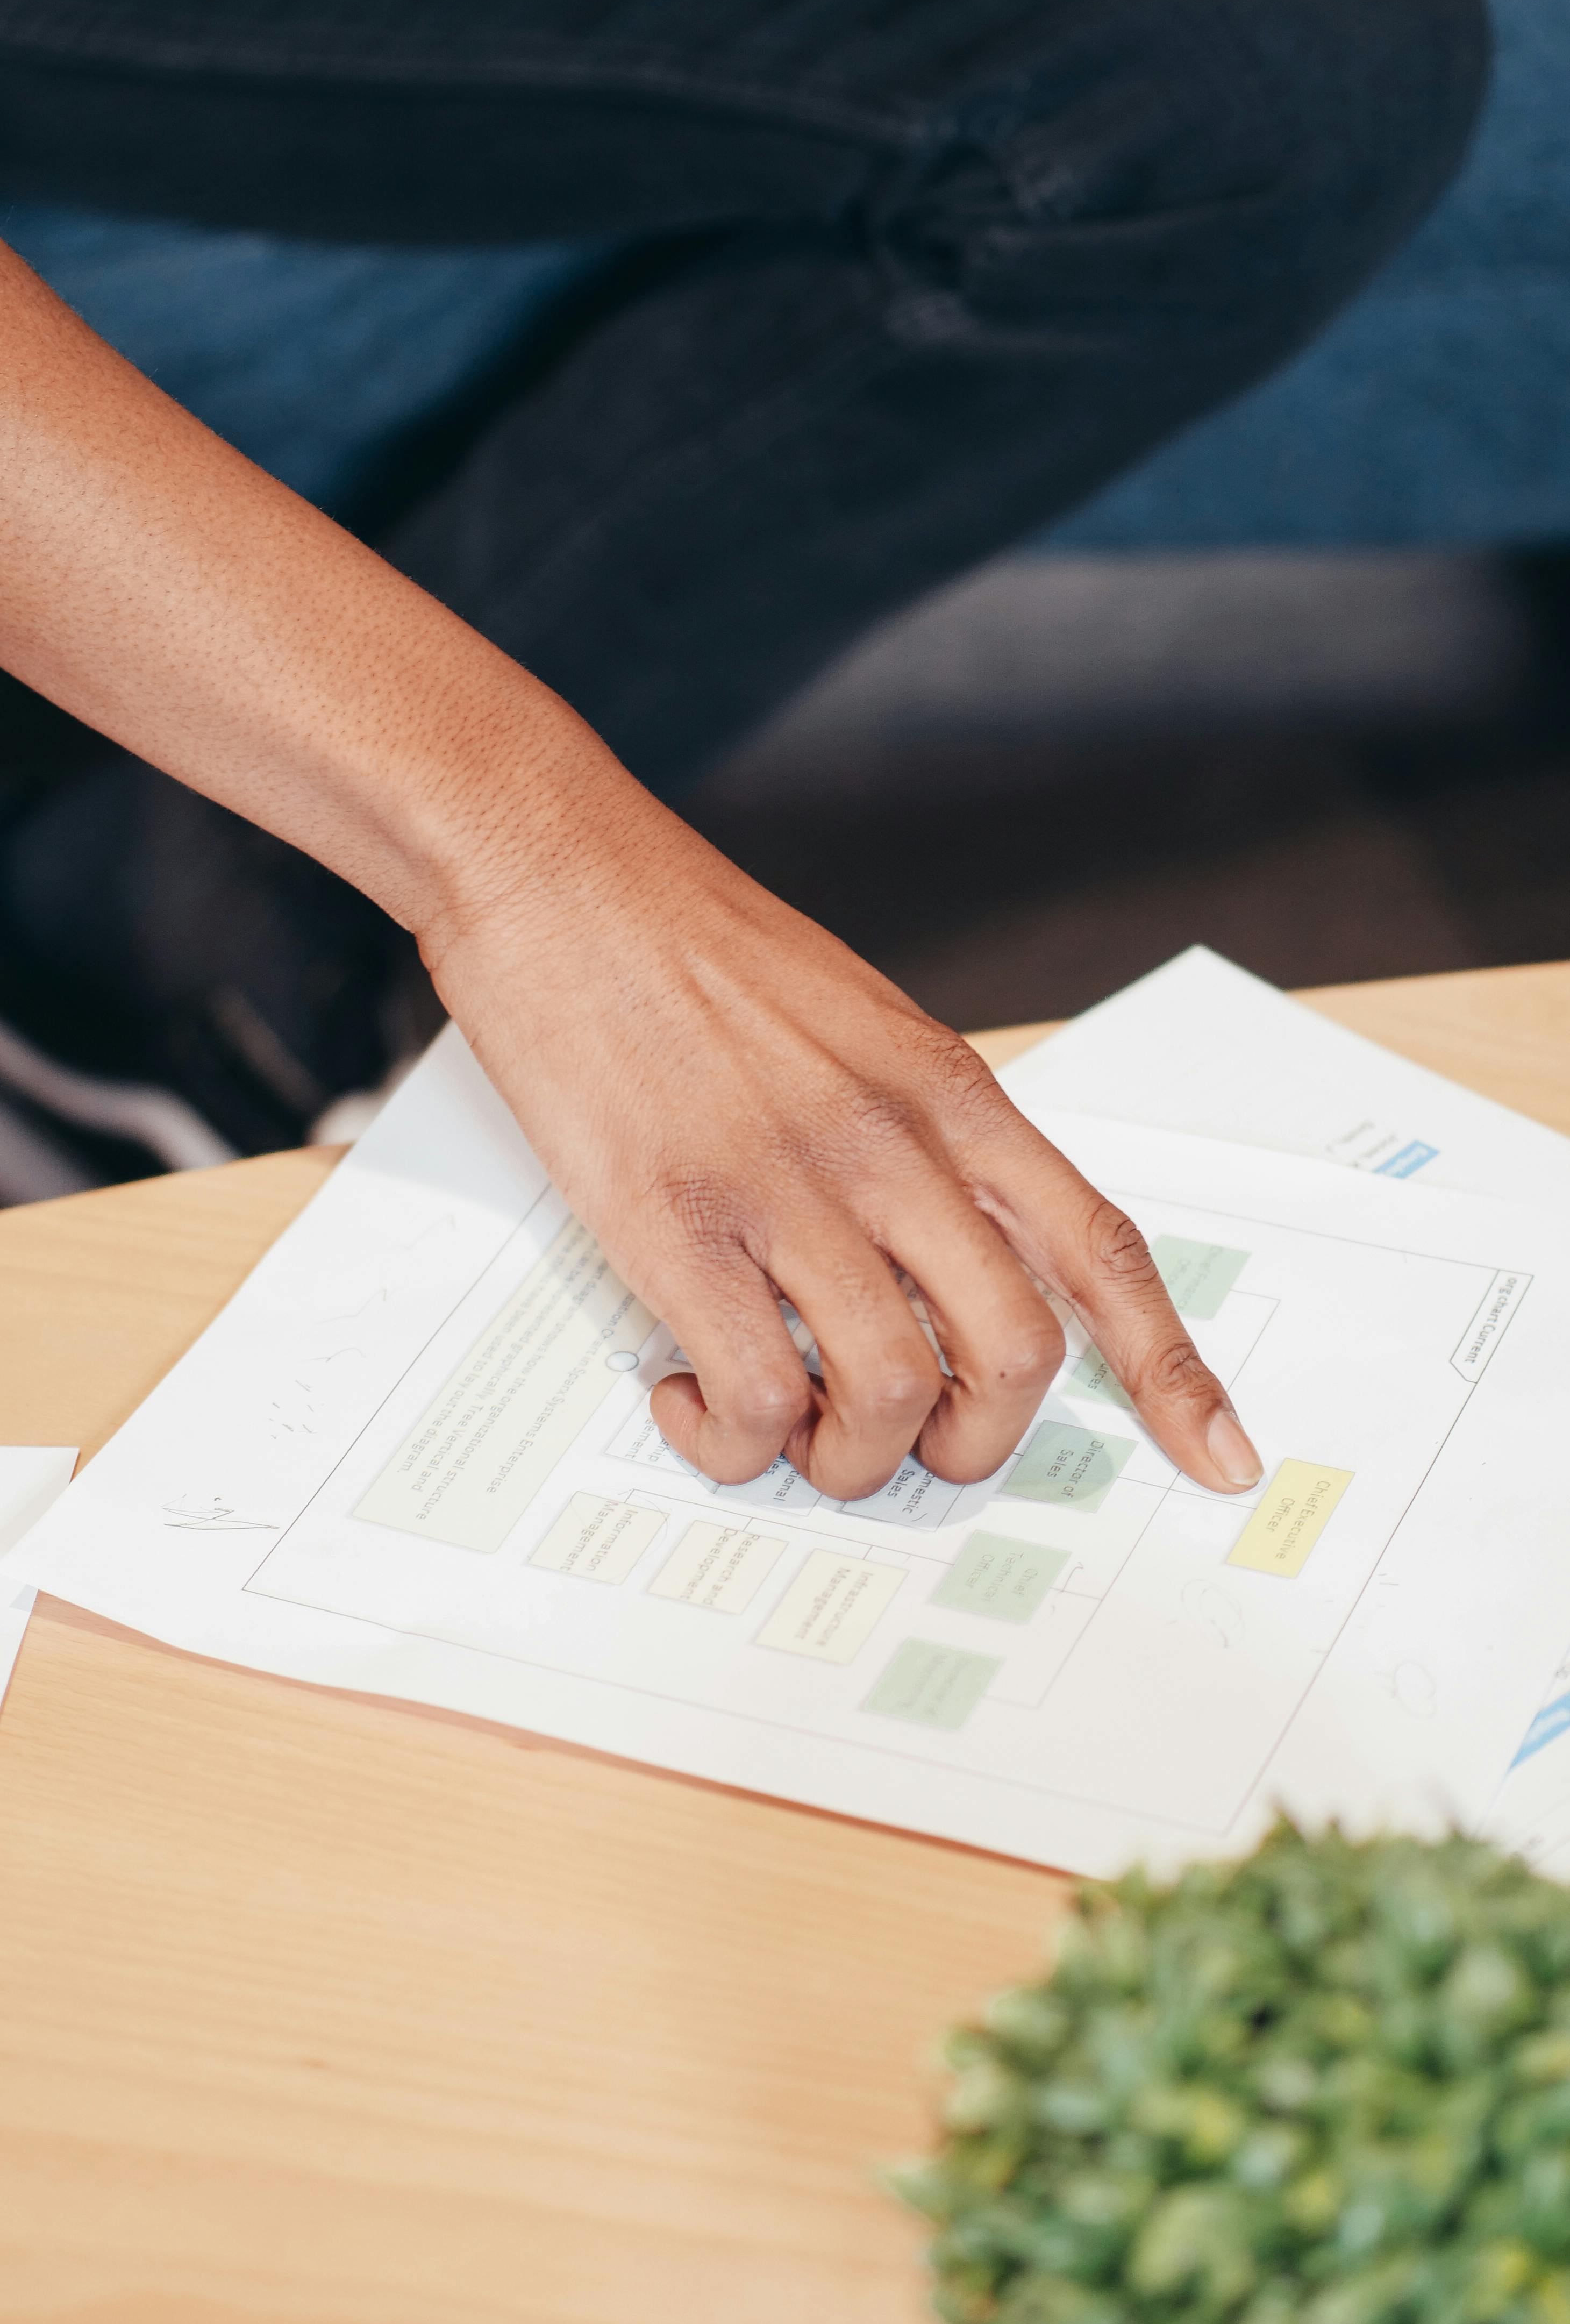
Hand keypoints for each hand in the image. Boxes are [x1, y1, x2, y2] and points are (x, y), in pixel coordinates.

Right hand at [425, 718, 1264, 1504]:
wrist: (555, 865)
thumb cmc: (693, 942)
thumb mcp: (860, 1019)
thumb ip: (921, 1131)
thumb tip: (949, 1253)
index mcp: (949, 1093)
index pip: (1100, 1249)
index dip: (1174, 1373)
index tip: (1219, 1457)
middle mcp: (891, 1146)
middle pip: (1016, 1354)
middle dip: (976, 1444)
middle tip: (908, 1444)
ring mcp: (785, 1189)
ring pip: (891, 1397)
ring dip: (847, 1456)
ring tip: (783, 1426)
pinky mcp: (675, 1225)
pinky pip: (753, 1398)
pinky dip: (732, 1438)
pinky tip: (691, 1396)